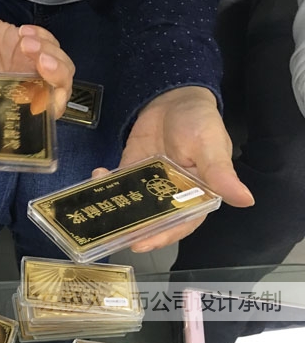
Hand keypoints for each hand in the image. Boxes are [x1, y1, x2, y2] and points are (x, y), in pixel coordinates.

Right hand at [0, 2, 74, 115]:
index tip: (46, 92)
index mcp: (17, 105)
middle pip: (62, 87)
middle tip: (40, 58)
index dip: (54, 105)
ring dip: (48, 51)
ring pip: (61, 64)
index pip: (47, 113)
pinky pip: (52, 42)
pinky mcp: (39, 46)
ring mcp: (37, 67)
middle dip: (57, 73)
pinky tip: (21, 32)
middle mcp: (32, 89)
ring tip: (23, 40)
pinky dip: (42, 35)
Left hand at [94, 86, 253, 252]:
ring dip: (115, 211)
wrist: (175, 97)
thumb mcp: (212, 146)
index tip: (142, 244)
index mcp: (195, 195)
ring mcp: (147, 185)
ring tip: (98, 212)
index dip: (163, 235)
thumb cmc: (201, 122)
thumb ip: (221, 174)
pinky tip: (96, 177)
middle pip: (151, 220)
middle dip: (133, 230)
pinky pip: (117, 183)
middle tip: (114, 238)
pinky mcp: (130, 170)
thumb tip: (245, 200)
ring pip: (131, 206)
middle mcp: (169, 196)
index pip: (180, 223)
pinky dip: (104, 183)